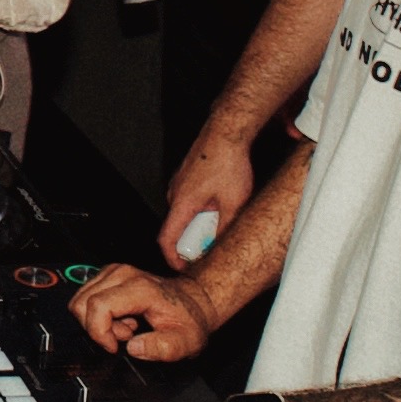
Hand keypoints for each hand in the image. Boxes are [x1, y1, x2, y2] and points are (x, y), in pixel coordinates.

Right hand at [70, 260, 219, 360]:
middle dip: (97, 328)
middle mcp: (123, 275)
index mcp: (140, 289)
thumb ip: (161, 348)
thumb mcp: (184, 343)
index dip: (99, 333)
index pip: (97, 306)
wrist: (193, 302)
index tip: (114, 346)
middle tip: (124, 336)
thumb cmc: (187, 320)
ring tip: (125, 327)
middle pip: (83, 303)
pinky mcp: (109, 274)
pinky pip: (87, 297)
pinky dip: (98, 313)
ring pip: (81, 300)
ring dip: (97, 321)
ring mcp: (114, 272)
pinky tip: (121, 318)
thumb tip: (134, 348)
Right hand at [151, 126, 255, 274]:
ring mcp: (180, 184)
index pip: (166, 240)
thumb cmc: (228, 161)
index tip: (182, 268)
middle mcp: (175, 194)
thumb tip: (221, 246)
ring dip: (200, 223)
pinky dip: (201, 210)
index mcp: (182, 203)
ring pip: (185, 214)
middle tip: (213, 244)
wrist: (227, 133)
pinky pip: (190, 201)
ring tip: (222, 219)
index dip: (172, 259)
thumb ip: (224, 228)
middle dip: (193, 241)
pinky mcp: (187, 177)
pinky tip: (220, 204)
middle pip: (177, 229)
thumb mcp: (234, 203)